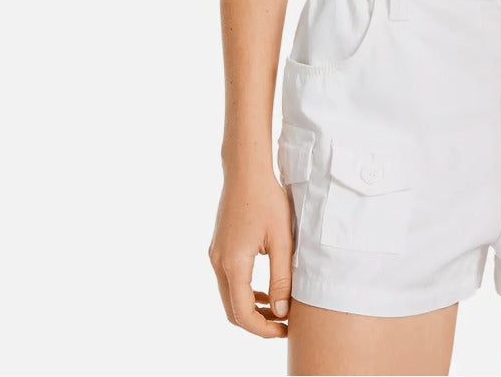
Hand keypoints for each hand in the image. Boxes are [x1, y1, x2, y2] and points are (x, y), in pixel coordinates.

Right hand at [208, 170, 293, 336]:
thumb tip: (280, 312)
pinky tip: (264, 291)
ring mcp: (215, 255)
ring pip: (229, 297)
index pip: (243, 313)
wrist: (245, 170)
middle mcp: (218, 262)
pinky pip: (228, 281)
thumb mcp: (281, 239)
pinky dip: (244, 292)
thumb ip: (281, 277)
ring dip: (251, 308)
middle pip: (232, 310)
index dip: (263, 329)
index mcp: (233, 263)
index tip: (285, 330)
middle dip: (257, 323)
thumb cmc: (267, 199)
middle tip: (283, 325)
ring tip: (277, 310)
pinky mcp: (218, 248)